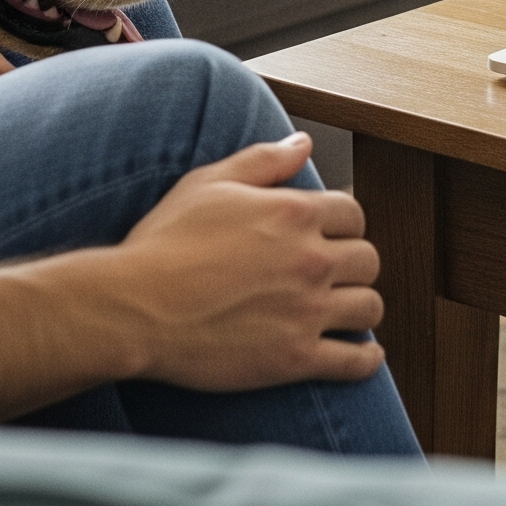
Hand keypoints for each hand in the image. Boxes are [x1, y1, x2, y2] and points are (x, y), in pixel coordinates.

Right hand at [0, 131, 385, 422]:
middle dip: (354, 264)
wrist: (136, 307)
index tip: (331, 235)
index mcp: (294, 213)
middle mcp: (310, 259)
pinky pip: (355, 362)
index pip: (353, 213)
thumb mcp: (209, 183)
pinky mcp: (296, 358)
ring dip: (361, 306)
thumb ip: (264, 160)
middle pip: (368, 259)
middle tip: (335, 273)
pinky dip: (365, 359)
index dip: (343, 223)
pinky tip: (361, 354)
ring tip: (344, 309)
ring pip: (370, 307)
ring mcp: (307, 311)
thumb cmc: (166, 241)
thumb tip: (304, 143)